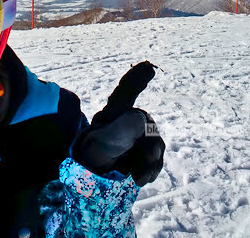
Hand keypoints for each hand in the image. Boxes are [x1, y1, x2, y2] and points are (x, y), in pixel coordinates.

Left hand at [73, 61, 164, 185]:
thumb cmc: (93, 157)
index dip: (136, 79)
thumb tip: (142, 120)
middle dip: (148, 147)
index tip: (149, 67)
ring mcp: (138, 138)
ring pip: (155, 144)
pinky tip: (141, 179)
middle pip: (147, 125)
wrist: (92, 183)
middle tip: (140, 168)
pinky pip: (157, 159)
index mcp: (113, 114)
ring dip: (150, 162)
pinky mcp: (145, 154)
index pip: (125, 92)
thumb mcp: (103, 143)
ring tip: (138, 177)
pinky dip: (152, 170)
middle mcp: (128, 121)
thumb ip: (122, 129)